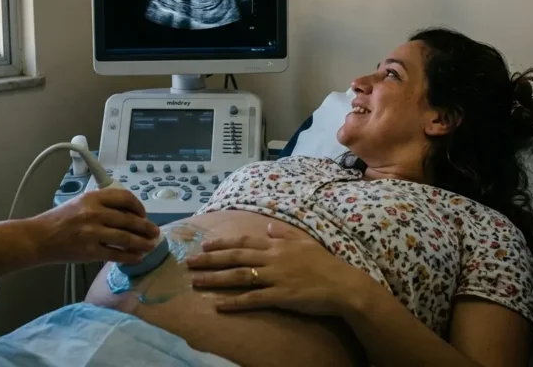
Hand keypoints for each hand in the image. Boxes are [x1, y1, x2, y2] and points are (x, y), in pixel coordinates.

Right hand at [35, 188, 160, 264]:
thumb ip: (101, 205)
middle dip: (146, 227)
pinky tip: (137, 258)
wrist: (38, 238)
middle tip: (154, 232)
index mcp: (93, 198)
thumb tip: (126, 214)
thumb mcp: (79, 202)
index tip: (143, 214)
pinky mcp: (90, 251)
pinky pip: (115, 254)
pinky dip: (129, 257)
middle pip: (129, 219)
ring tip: (150, 245)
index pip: (124, 198)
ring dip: (142, 242)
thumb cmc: (58, 220)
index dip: (138, 206)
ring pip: (126, 238)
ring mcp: (92, 233)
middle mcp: (94, 213)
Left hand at [186, 222, 372, 315]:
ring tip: (196, 282)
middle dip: (210, 260)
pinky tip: (219, 306)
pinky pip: (253, 299)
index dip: (223, 243)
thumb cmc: (325, 264)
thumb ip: (285, 234)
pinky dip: (235, 302)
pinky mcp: (281, 296)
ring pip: (240, 276)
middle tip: (189, 263)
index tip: (204, 245)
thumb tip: (269, 227)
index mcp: (278, 245)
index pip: (244, 242)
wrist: (343, 285)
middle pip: (236, 258)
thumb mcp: (306, 242)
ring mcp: (276, 277)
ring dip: (216, 279)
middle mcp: (273, 258)